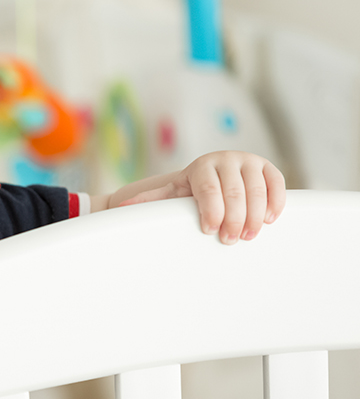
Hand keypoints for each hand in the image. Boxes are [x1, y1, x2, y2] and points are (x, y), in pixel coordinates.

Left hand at [119, 151, 285, 243]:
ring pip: (257, 189)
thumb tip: (121, 207)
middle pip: (234, 192)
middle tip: (230, 239)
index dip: (211, 211)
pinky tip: (269, 220)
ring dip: (255, 215)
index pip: (208, 188)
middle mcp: (226, 159)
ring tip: (249, 234)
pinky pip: (277, 183)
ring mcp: (249, 161)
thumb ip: (151, 199)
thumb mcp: (171, 193)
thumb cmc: (190, 190)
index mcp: (202, 165)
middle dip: (233, 219)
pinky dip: (276, 202)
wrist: (212, 176)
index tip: (210, 230)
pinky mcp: (268, 168)